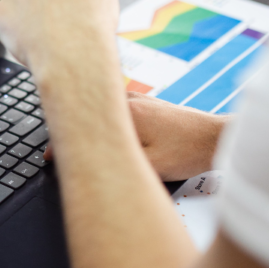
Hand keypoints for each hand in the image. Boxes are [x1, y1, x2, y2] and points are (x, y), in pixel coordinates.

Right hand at [46, 92, 227, 180]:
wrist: (217, 138)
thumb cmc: (188, 152)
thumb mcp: (150, 167)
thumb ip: (118, 165)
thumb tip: (90, 166)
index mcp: (126, 113)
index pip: (83, 124)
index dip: (61, 143)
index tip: (51, 157)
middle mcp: (130, 101)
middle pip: (89, 111)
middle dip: (71, 130)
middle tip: (59, 150)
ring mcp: (140, 100)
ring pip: (102, 109)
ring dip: (89, 123)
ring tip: (76, 141)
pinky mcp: (149, 104)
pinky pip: (116, 109)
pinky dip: (104, 120)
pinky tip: (104, 132)